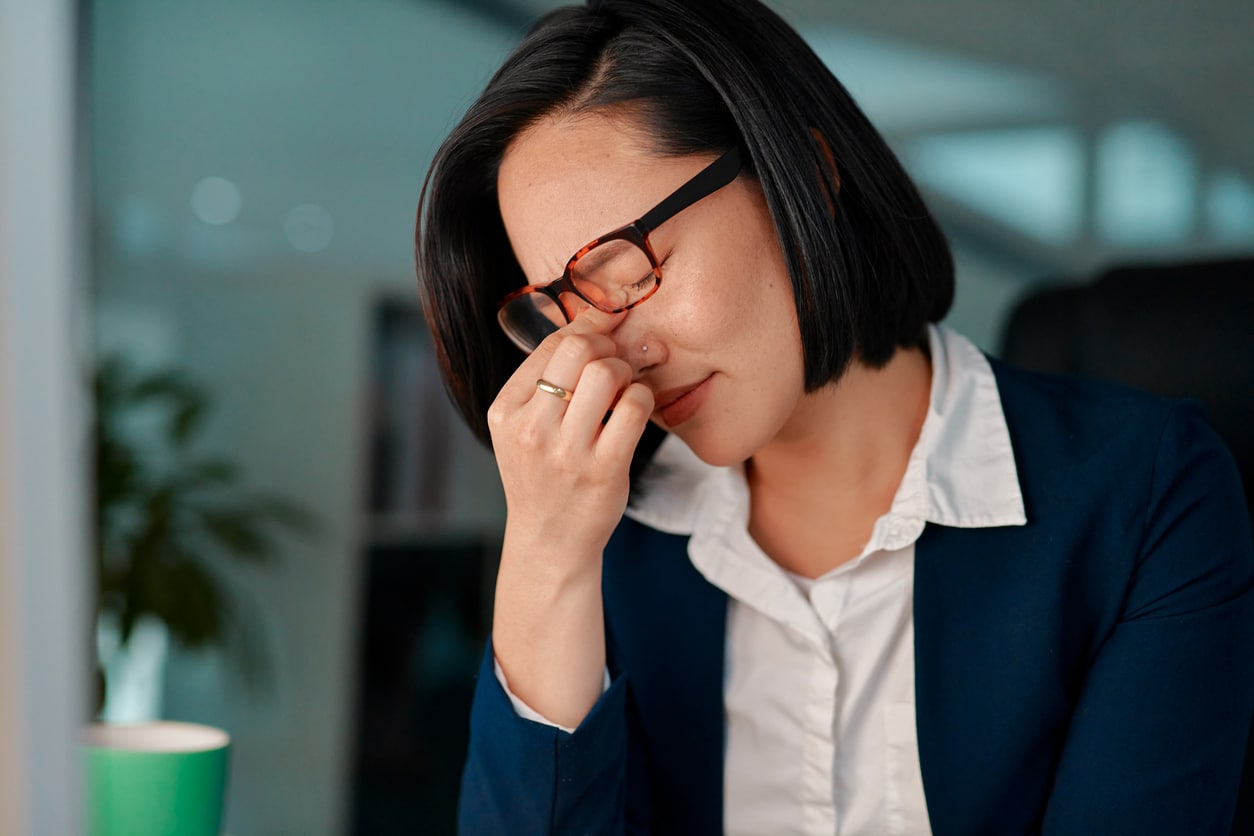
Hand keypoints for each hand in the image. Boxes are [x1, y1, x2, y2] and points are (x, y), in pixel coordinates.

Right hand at [487, 307, 654, 563]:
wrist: (550, 542)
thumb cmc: (543, 477)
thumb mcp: (523, 429)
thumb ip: (546, 381)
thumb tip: (595, 320)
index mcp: (505, 411)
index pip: (550, 344)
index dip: (587, 325)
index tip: (608, 324)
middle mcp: (530, 428)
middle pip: (578, 349)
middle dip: (606, 345)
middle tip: (616, 360)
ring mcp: (566, 451)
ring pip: (606, 373)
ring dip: (626, 371)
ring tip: (624, 389)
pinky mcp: (602, 469)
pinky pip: (633, 407)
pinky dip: (642, 398)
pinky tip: (635, 410)